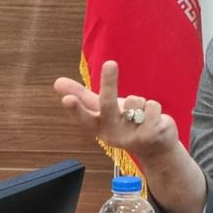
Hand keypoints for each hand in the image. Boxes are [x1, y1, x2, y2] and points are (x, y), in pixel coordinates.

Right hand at [54, 60, 178, 161]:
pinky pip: (151, 106)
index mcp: (98, 127)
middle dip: (109, 83)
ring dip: (140, 102)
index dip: (75, 108)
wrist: (156, 149)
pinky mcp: (150, 135)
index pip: (84, 118)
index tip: (66, 99)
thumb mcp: (104, 111)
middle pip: (108, 104)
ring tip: (141, 115)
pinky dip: (154, 108)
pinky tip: (154, 120)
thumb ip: (82, 97)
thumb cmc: (125, 123)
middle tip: (110, 62)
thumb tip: (56, 81)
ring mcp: (131, 136)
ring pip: (135, 100)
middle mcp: (112, 134)